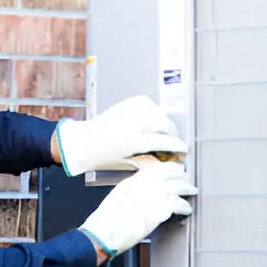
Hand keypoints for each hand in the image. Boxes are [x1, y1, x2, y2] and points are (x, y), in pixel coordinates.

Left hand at [55, 95, 186, 176]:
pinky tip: (155, 118)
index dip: (177, 145)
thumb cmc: (103, 157)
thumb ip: (149, 160)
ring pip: (159, 113)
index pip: (164, 141)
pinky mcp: (127, 103)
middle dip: (174, 134)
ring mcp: (130, 111)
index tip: (184, 149)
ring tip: (167, 131)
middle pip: (165, 125)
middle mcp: (134, 124)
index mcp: (133, 142)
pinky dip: (155, 111)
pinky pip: (149, 104)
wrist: (82, 141)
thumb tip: (167, 159)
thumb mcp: (127, 163)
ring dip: (166, 122)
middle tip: (176, 141)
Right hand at [79, 159, 196, 257]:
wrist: (107, 231)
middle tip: (185, 176)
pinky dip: (185, 207)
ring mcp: (157, 194)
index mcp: (136, 178)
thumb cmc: (107, 218)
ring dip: (187, 188)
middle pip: (172, 172)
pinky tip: (187, 208)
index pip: (157, 165)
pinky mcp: (163, 209)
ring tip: (191, 190)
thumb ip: (134, 187)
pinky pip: (180, 204)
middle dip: (180, 174)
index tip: (173, 167)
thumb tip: (142, 190)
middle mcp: (148, 182)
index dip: (168, 166)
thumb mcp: (119, 194)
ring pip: (179, 185)